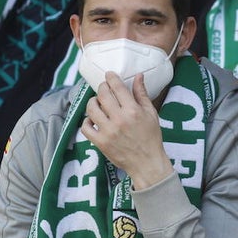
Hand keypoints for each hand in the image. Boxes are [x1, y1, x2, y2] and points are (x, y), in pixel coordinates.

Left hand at [81, 73, 172, 189]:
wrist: (147, 163)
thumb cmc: (151, 138)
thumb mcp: (151, 114)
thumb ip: (142, 94)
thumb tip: (138, 76)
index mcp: (133, 111)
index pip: (117, 88)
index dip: (111, 78)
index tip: (109, 75)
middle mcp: (119, 119)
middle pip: (102, 95)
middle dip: (102, 87)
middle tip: (104, 88)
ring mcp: (108, 131)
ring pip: (91, 109)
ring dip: (92, 102)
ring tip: (97, 102)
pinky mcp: (100, 142)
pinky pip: (86, 127)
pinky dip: (87, 121)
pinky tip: (93, 120)